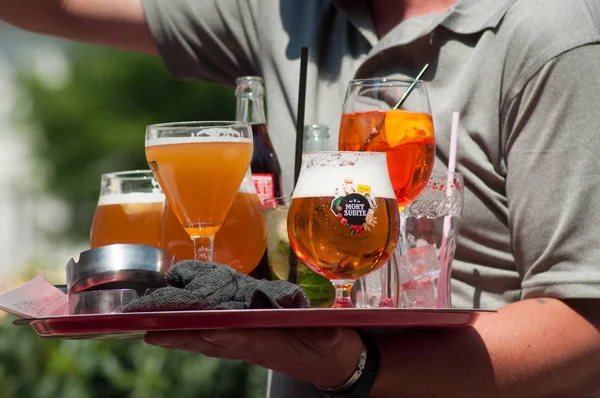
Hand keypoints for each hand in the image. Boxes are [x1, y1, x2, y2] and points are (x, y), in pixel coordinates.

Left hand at [145, 328, 362, 386]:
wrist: (332, 364)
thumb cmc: (333, 350)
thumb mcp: (336, 342)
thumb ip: (331, 337)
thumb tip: (330, 333)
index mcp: (275, 347)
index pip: (246, 340)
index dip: (227, 336)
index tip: (206, 330)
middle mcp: (255, 348)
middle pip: (214, 343)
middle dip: (184, 338)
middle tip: (151, 333)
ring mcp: (249, 346)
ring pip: (210, 341)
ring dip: (181, 337)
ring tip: (151, 331)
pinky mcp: (249, 340)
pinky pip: (216, 337)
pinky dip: (195, 332)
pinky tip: (178, 327)